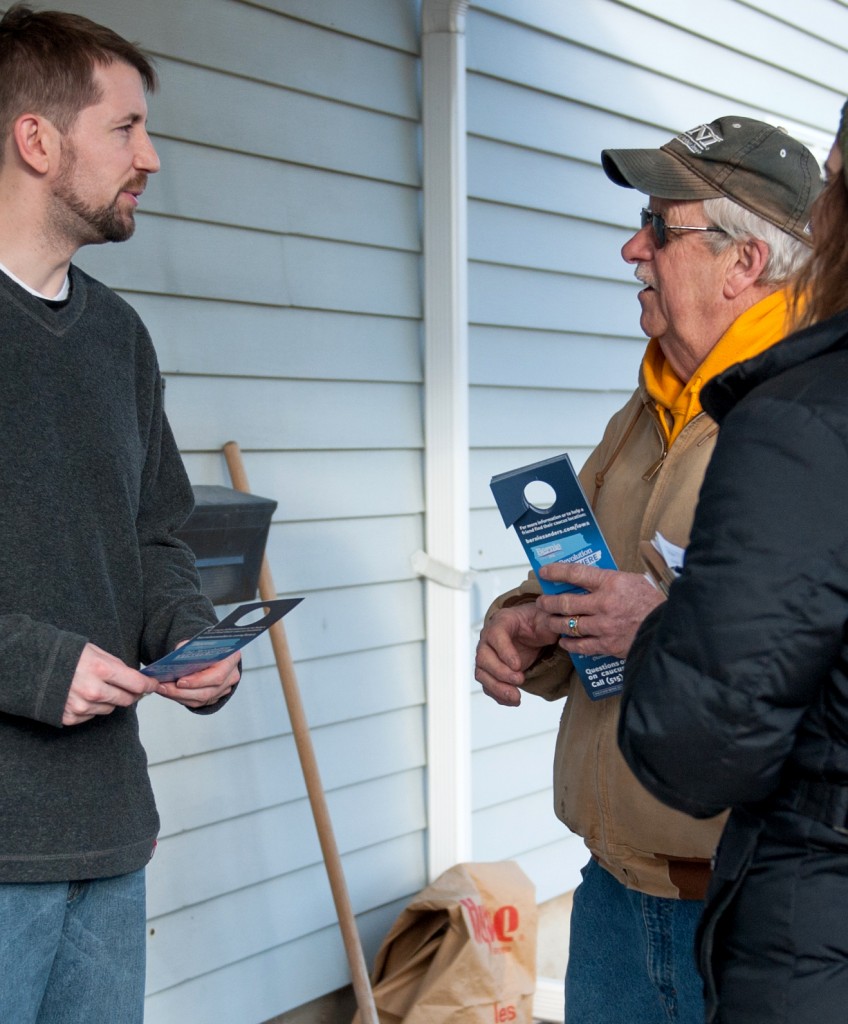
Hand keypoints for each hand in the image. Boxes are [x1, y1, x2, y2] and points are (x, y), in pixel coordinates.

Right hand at [64, 643, 157, 725]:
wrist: (33, 667)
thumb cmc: (66, 655)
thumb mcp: (95, 651)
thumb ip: (117, 666)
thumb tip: (136, 677)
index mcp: (101, 670)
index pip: (136, 683)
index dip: (148, 685)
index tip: (153, 684)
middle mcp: (93, 691)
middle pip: (127, 700)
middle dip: (132, 694)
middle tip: (131, 688)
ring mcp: (81, 707)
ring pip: (110, 709)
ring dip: (110, 700)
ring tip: (97, 687)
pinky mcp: (70, 717)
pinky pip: (92, 716)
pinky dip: (92, 708)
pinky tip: (83, 695)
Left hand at [155, 648, 240, 708]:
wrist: (212, 650)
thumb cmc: (207, 645)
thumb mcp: (198, 641)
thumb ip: (189, 648)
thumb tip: (174, 658)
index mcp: (231, 658)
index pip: (217, 675)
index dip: (198, 680)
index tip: (179, 681)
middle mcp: (231, 676)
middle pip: (208, 691)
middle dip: (182, 691)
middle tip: (163, 687)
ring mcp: (224, 688)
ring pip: (201, 699)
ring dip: (178, 696)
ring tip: (162, 688)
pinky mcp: (215, 696)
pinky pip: (197, 702)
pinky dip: (181, 698)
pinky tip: (169, 692)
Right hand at [474, 602, 559, 706]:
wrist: (530, 631)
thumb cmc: (535, 622)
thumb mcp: (544, 618)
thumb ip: (549, 622)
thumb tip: (556, 625)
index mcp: (501, 622)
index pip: (495, 635)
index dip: (504, 651)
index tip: (518, 665)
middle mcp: (488, 639)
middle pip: (483, 657)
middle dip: (500, 672)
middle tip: (520, 680)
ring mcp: (487, 656)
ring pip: (482, 673)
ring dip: (497, 687)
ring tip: (516, 697)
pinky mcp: (491, 672)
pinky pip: (488, 686)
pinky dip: (499, 695)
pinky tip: (514, 700)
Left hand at [536, 563, 663, 658]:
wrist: (670, 627)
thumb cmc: (651, 602)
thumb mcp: (632, 581)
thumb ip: (608, 580)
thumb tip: (586, 579)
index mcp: (611, 582)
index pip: (575, 573)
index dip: (556, 571)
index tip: (544, 572)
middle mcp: (604, 604)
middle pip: (565, 602)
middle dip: (548, 602)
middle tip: (542, 602)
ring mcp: (604, 626)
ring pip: (569, 625)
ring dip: (555, 623)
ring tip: (549, 621)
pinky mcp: (607, 645)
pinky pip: (581, 646)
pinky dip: (570, 644)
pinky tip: (564, 641)